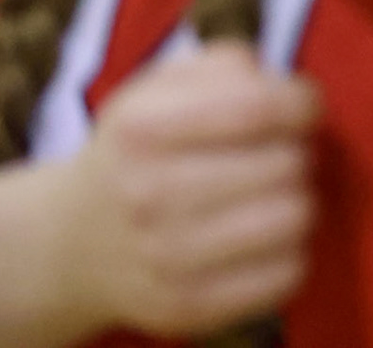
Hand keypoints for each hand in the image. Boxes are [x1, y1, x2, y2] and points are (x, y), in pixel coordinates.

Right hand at [54, 42, 318, 336]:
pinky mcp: (187, 307)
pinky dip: (291, 251)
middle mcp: (147, 194)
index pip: (260, 108)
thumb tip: (282, 86)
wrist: (70, 242)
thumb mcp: (161, 86)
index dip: (302, 104)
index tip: (302, 110)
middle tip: (277, 156)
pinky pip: (287, 273)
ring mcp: (165, 257)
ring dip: (297, 200)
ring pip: (296, 218)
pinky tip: (264, 239)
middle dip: (296, 152)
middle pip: (287, 163)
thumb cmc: (140, 149)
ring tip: (273, 195)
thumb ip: (226, 65)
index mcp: (141, 127)